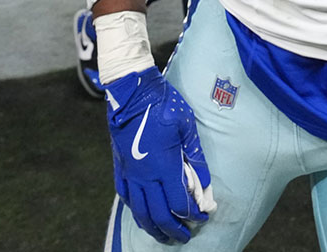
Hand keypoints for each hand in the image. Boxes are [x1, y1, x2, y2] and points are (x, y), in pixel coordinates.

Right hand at [104, 67, 213, 243]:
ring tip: (164, 235)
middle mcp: (145, 175)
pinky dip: (136, 211)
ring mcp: (130, 172)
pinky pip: (126, 196)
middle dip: (174, 230)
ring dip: (153, 227)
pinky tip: (143, 214)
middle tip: (185, 236)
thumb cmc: (163, 104)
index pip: (179, 204)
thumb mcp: (187, 127)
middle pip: (159, 215)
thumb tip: (205, 185)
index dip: (192, 215)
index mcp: (164, 166)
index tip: (202, 218)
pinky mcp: (120, 167)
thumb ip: (196, 157)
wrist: (131, 91)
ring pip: (140, 211)